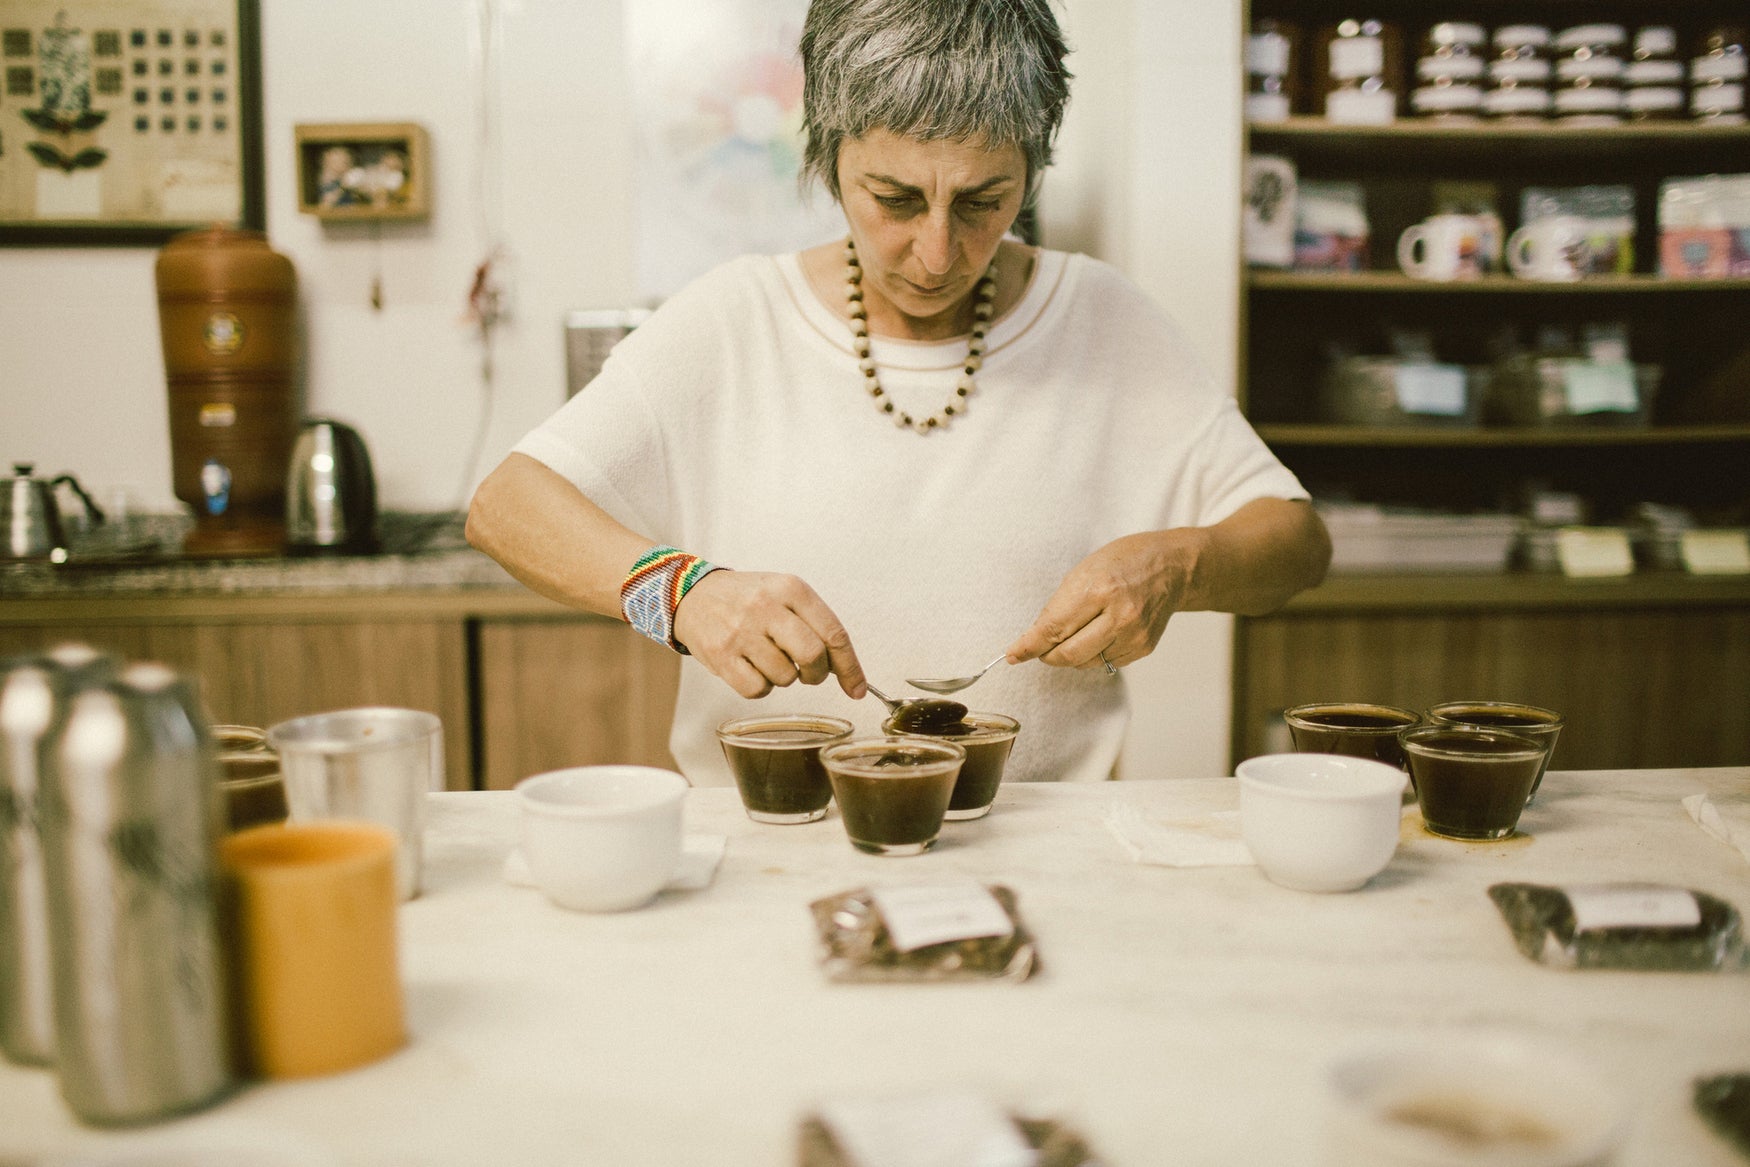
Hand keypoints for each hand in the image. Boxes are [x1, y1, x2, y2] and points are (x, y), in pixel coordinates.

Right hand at [672, 571, 867, 699]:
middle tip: (808, 673)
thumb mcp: (784, 593)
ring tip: (767, 658)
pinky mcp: (721, 655)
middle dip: (817, 674)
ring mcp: (742, 631)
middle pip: (813, 655)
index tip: (857, 689)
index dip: (850, 667)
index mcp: (791, 588)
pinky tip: (751, 668)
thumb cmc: (748, 599)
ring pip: (786, 677)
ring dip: (784, 678)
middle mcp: (767, 607)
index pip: (834, 632)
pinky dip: (761, 687)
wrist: (693, 595)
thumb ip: (815, 624)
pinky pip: (758, 689)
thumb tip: (846, 671)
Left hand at [1006, 531, 1205, 670]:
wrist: (1171, 566)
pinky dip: (1094, 654)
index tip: (1013, 655)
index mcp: (1099, 589)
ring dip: (1071, 654)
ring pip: (1086, 663)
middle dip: (1047, 655)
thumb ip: (1059, 606)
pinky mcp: (1143, 647)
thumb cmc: (1123, 562)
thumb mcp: (1083, 571)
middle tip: (1040, 648)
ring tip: (1079, 630)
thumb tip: (1034, 639)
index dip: (1029, 646)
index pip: (1053, 629)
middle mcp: (1119, 615)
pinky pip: (1106, 662)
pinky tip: (1101, 633)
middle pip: (1068, 655)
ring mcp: (1134, 634)